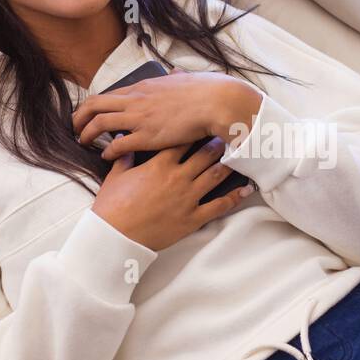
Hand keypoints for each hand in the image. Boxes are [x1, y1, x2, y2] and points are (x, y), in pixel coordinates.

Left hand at [72, 69, 258, 160]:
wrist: (215, 101)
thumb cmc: (204, 91)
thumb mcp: (182, 79)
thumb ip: (173, 79)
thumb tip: (175, 73)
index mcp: (142, 87)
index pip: (108, 94)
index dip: (94, 105)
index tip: (88, 114)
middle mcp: (135, 100)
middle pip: (94, 105)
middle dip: (79, 116)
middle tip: (75, 127)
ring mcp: (139, 118)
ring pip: (98, 123)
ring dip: (86, 133)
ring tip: (83, 142)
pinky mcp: (146, 136)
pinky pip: (117, 144)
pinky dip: (107, 151)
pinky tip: (106, 156)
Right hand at [91, 138, 254, 250]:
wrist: (116, 236)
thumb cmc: (112, 206)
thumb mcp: (116, 177)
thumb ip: (124, 157)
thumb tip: (123, 141)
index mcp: (159, 165)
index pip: (182, 141)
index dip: (194, 131)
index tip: (204, 123)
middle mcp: (177, 178)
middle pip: (204, 154)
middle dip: (217, 143)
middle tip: (228, 134)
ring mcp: (188, 198)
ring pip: (214, 175)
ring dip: (228, 163)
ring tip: (239, 154)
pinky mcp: (193, 218)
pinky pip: (219, 206)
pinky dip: (234, 197)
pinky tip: (246, 189)